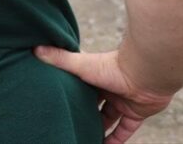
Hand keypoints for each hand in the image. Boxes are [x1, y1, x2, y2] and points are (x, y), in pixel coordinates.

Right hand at [34, 47, 172, 143]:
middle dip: (83, 113)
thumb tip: (34, 48)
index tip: (57, 101)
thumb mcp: (80, 64)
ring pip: (108, 118)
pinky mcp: (135, 113)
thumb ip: (59, 58)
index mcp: (93, 75)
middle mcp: (107, 88)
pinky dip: (117, 139)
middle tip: (70, 123)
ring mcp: (122, 101)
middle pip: (92, 104)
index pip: (78, 85)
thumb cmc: (112, 67)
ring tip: (84, 137)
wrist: (147, 74)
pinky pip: (125, 130)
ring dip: (98, 128)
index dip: (69, 93)